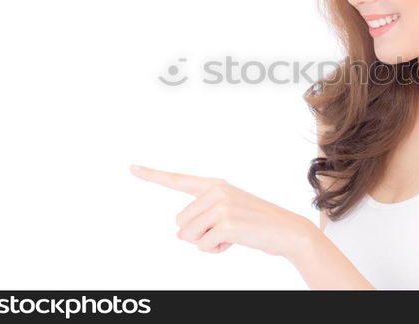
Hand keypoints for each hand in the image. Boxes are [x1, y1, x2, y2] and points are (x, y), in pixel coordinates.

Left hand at [129, 164, 310, 257]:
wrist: (286, 231)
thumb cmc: (256, 224)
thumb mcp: (227, 215)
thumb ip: (201, 219)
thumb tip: (178, 234)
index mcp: (215, 184)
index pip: (178, 180)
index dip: (152, 175)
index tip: (132, 168)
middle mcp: (216, 191)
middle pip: (180, 222)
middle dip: (198, 233)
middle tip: (225, 230)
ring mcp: (221, 205)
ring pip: (188, 235)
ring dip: (206, 243)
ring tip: (231, 235)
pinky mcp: (226, 223)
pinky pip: (202, 246)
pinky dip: (215, 250)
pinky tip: (234, 241)